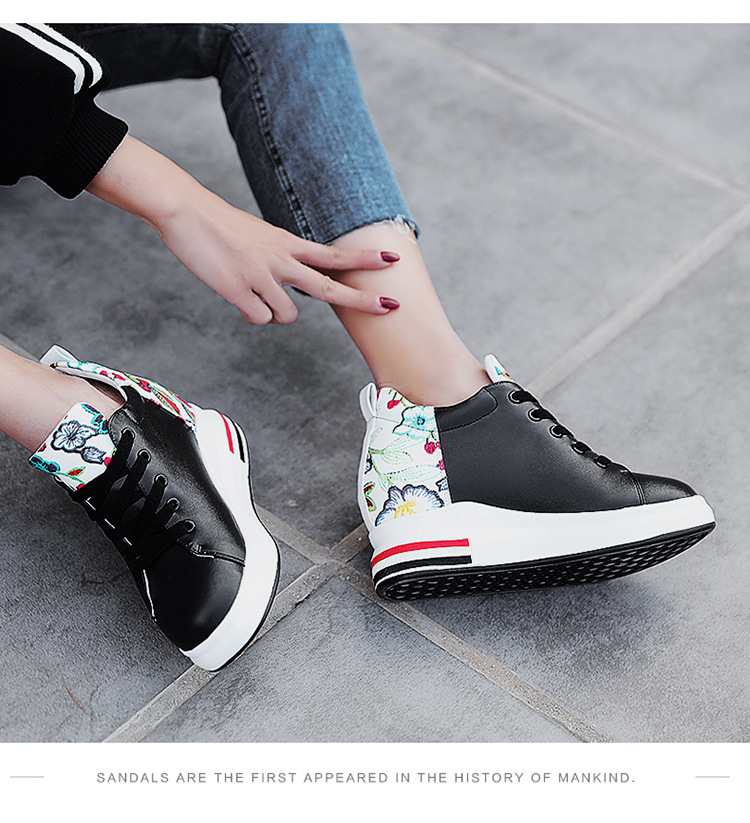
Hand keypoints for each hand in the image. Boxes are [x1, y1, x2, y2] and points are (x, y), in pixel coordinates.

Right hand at [87, 136, 399, 324]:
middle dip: (363, 299)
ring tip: (254, 295)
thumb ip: (281, 263)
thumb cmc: (221, 226)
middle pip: (330, 288)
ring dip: (275, 313)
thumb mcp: (261, 238)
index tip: (393, 259)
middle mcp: (281, 260)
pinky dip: (251, 314)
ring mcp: (261, 276)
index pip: (334, 255)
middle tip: (392, 305)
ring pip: (288, 316)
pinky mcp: (239, 290)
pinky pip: (259, 319)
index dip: (364, 260)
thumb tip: (284, 298)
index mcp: (288, 244)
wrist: (187, 212)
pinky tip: (238, 298)